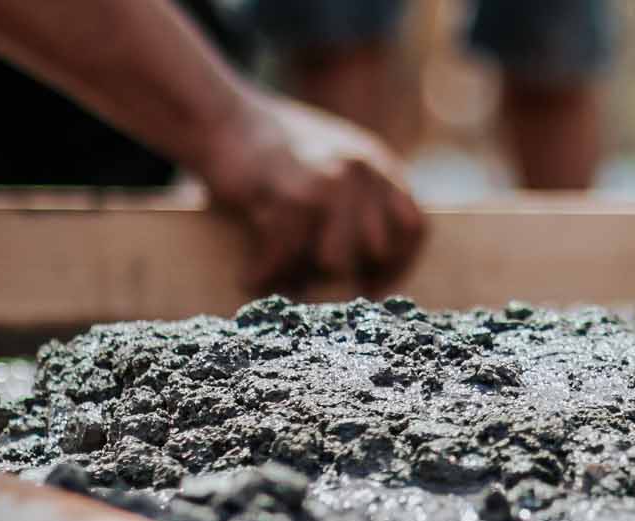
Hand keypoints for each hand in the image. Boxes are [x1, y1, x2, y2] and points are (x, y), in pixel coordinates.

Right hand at [196, 92, 427, 296]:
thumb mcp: (332, 162)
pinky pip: (286, 255)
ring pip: (334, 261)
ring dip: (303, 279)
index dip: (398, 264)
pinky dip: (265, 273)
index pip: (414, 228)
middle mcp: (362, 172)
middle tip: (314, 290)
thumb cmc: (270, 150)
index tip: (373, 286)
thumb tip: (368, 265)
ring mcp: (329, 182)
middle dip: (346, 277)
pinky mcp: (290, 194)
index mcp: (378, 165)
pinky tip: (250, 277)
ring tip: (280, 283)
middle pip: (374, 251)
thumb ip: (359, 200)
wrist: (220, 116)